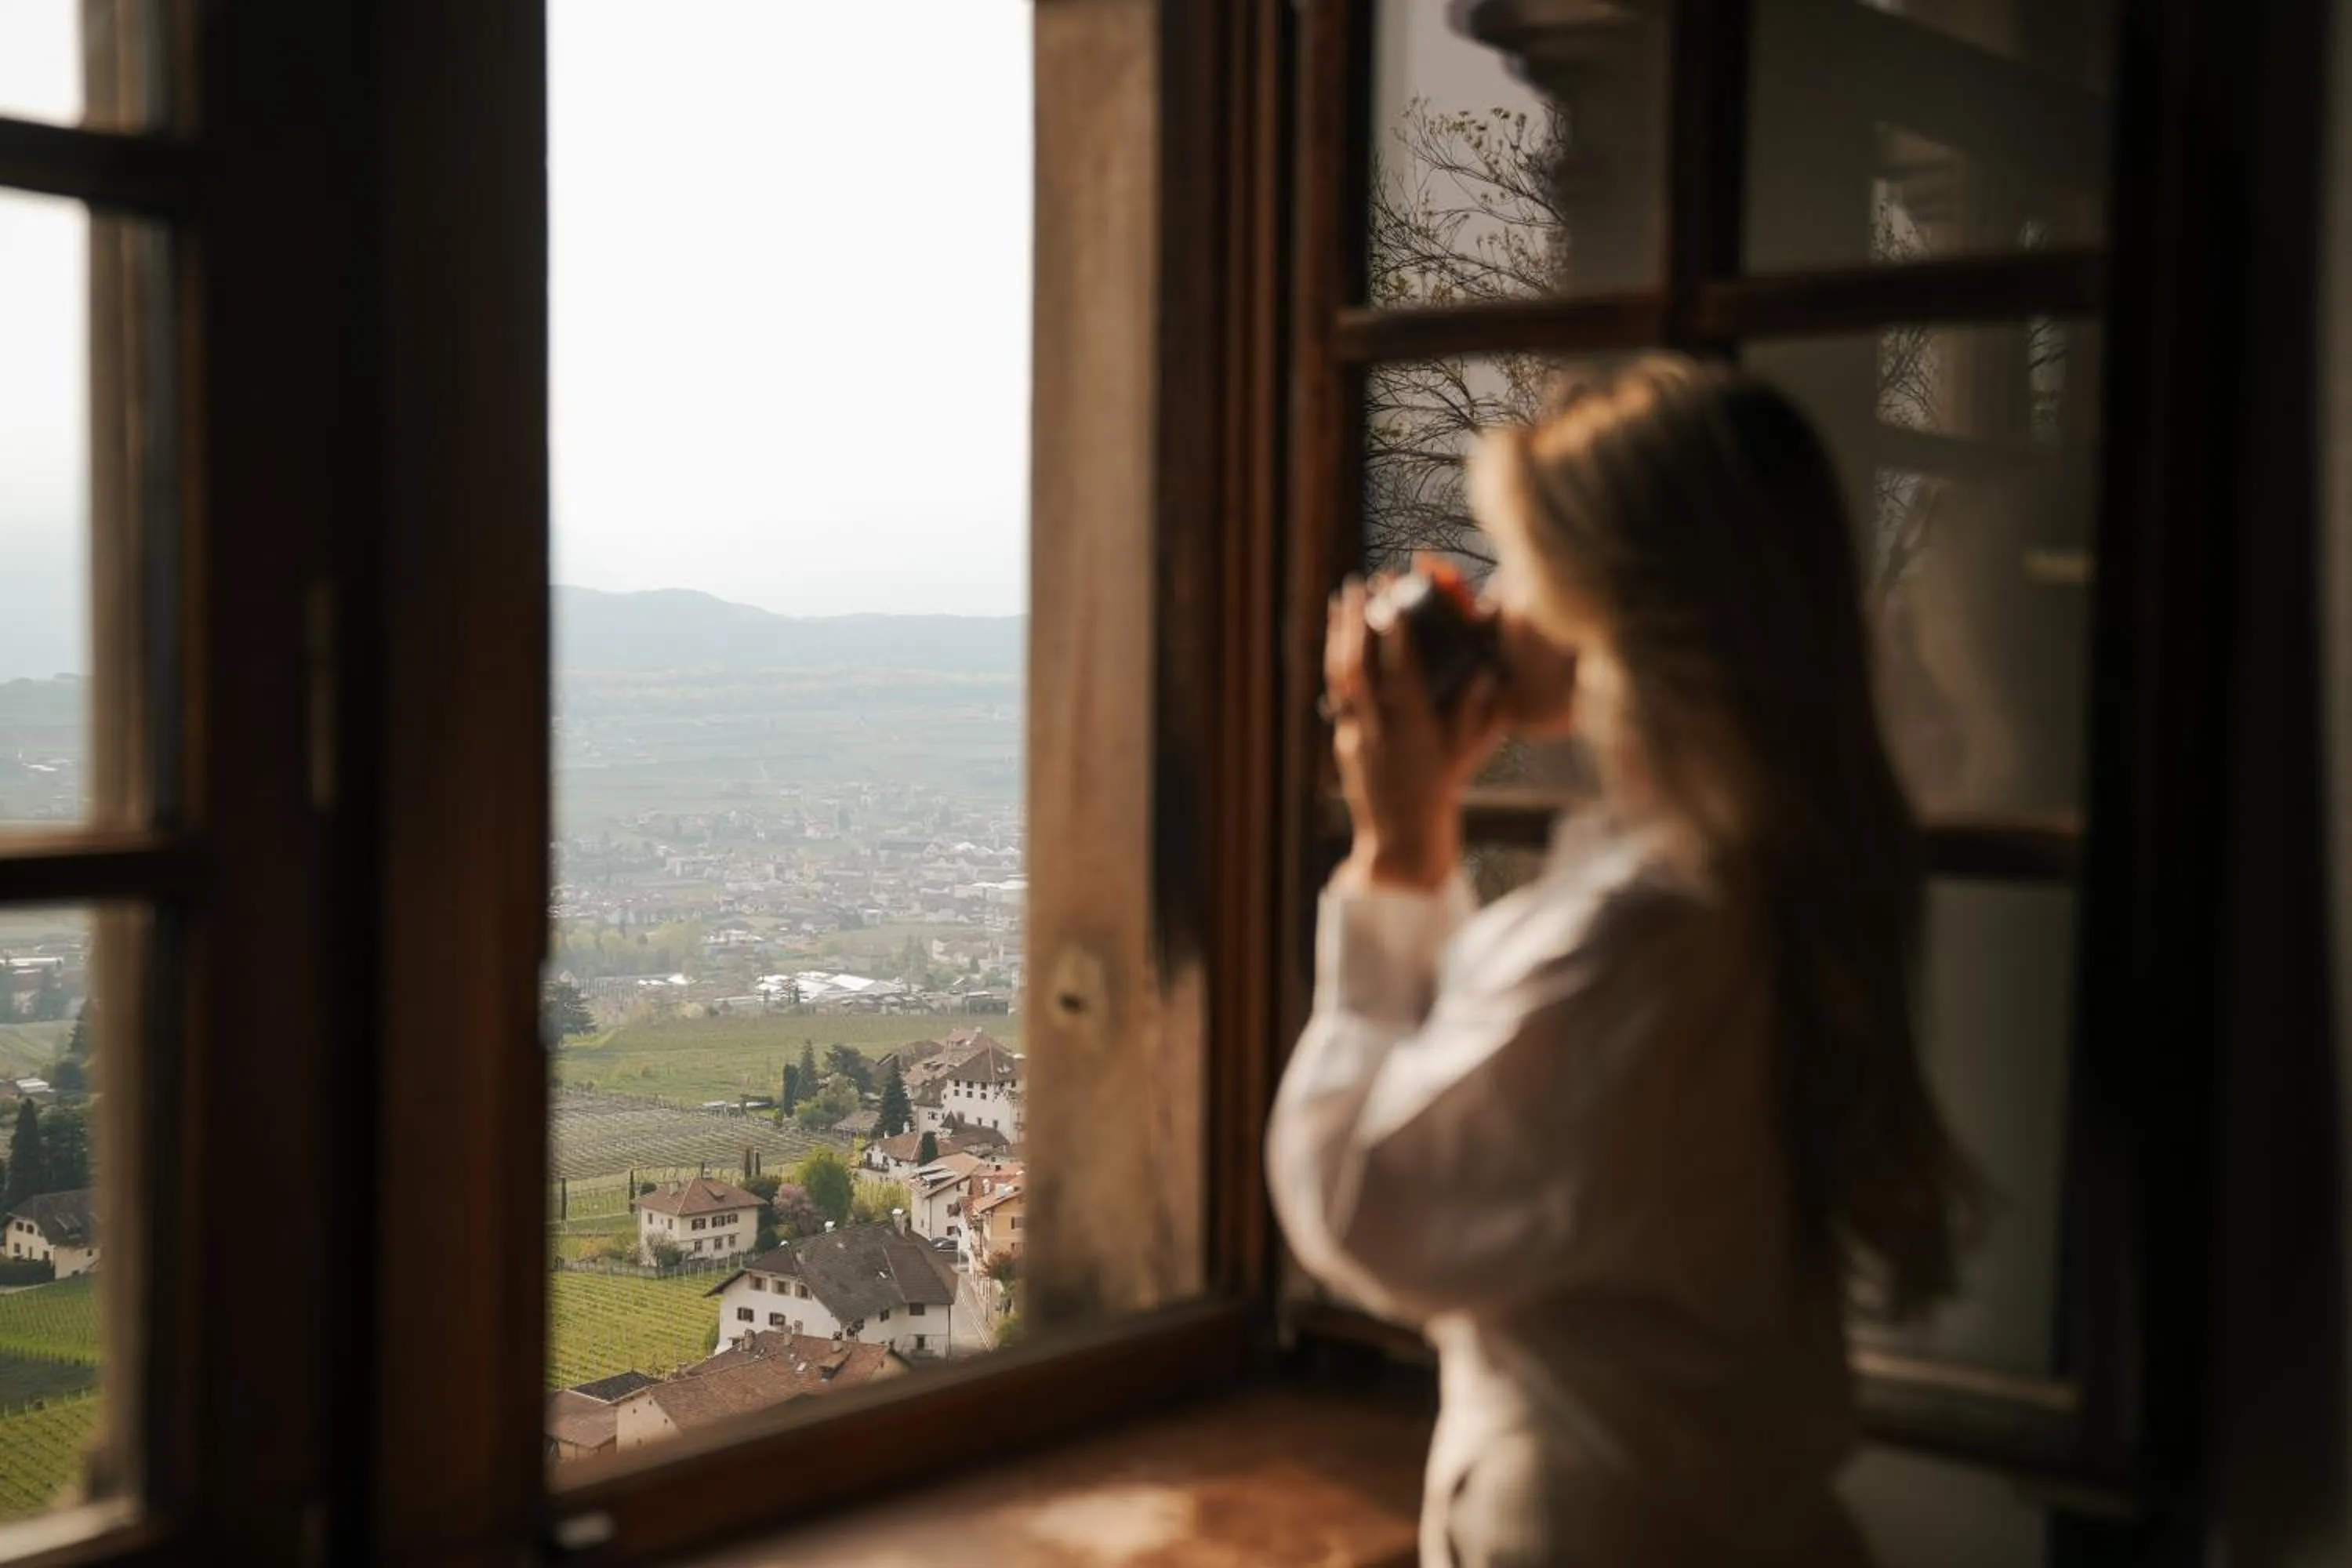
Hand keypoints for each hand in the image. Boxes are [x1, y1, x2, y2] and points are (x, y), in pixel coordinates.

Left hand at [1324, 575, 1506, 890]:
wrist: (1402, 840)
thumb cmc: (1442, 794)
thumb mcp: (1465, 753)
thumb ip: (1478, 711)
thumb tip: (1488, 669)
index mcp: (1413, 726)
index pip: (1400, 666)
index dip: (1396, 628)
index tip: (1394, 593)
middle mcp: (1379, 726)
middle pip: (1359, 663)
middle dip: (1357, 619)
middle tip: (1358, 582)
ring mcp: (1356, 733)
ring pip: (1341, 676)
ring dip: (1340, 634)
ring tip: (1340, 599)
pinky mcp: (1345, 741)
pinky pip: (1338, 694)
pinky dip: (1337, 662)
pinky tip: (1338, 640)